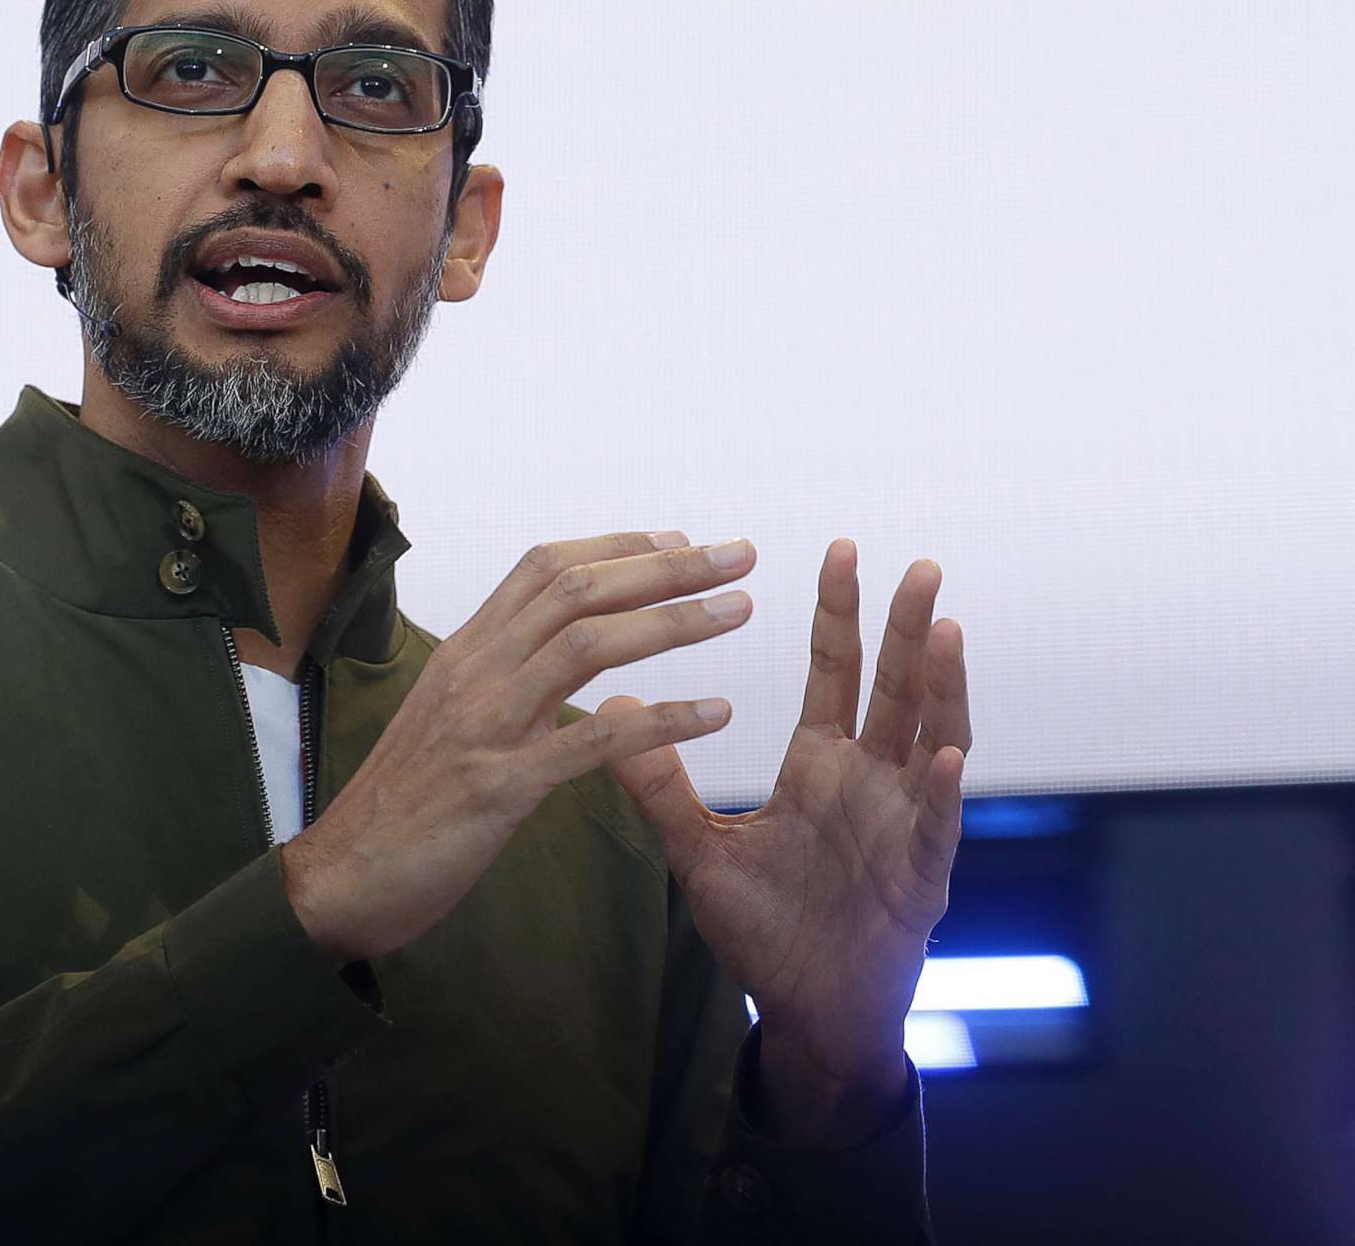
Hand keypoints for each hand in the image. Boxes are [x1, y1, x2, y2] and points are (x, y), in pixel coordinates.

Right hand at [281, 530, 756, 965]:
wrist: (340, 877)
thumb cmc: (401, 804)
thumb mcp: (445, 719)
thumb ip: (496, 680)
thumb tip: (551, 651)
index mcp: (463, 652)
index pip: (543, 567)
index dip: (616, 546)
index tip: (680, 541)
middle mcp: (473, 672)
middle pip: (578, 590)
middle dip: (665, 566)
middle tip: (737, 554)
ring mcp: (485, 725)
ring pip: (589, 645)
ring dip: (674, 622)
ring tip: (740, 611)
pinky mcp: (500, 786)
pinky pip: (595, 740)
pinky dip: (663, 719)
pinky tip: (718, 715)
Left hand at [600, 540, 970, 1141]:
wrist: (806, 1011)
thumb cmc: (766, 929)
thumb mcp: (700, 851)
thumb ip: (660, 785)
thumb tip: (614, 704)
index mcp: (820, 766)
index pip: (833, 674)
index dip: (838, 615)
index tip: (839, 549)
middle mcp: (869, 783)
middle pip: (894, 690)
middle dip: (907, 628)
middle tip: (920, 563)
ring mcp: (902, 826)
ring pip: (930, 741)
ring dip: (941, 687)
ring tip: (946, 628)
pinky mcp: (919, 878)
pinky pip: (933, 827)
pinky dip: (938, 789)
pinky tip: (942, 752)